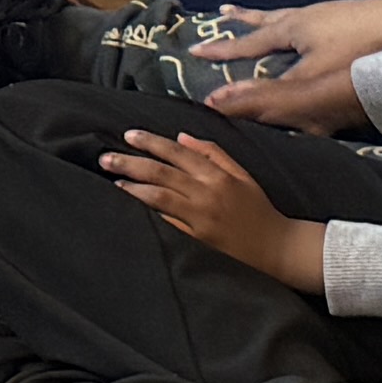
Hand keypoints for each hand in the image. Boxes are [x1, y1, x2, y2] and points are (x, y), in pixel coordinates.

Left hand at [103, 127, 319, 287]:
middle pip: (161, 172)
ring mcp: (200, 217)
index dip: (151, 142)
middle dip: (130, 163)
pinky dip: (148, 211)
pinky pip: (167, 221)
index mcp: (218, 175)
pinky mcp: (196, 238)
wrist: (275, 247)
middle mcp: (207, 193)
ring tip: (114, 179)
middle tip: (105, 158)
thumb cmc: (258, 209)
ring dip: (133, 187)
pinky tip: (131, 204)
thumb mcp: (241, 175)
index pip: (177, 152)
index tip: (128, 136)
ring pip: (159, 197)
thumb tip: (182, 136)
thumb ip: (212, 153)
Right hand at [183, 0, 381, 129]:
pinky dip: (295, 23)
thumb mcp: (316, 76)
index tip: (193, 51)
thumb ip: (278, 91)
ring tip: (256, 14)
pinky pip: (306, 20)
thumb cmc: (360, 48)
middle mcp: (302, 17)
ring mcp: (324, 15)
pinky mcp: (344, 18)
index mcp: (290, 28)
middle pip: (264, 21)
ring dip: (267, 18)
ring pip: (286, 17)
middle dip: (242, 23)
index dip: (221, 51)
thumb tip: (238, 102)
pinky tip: (309, 28)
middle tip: (222, 12)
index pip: (247, 44)